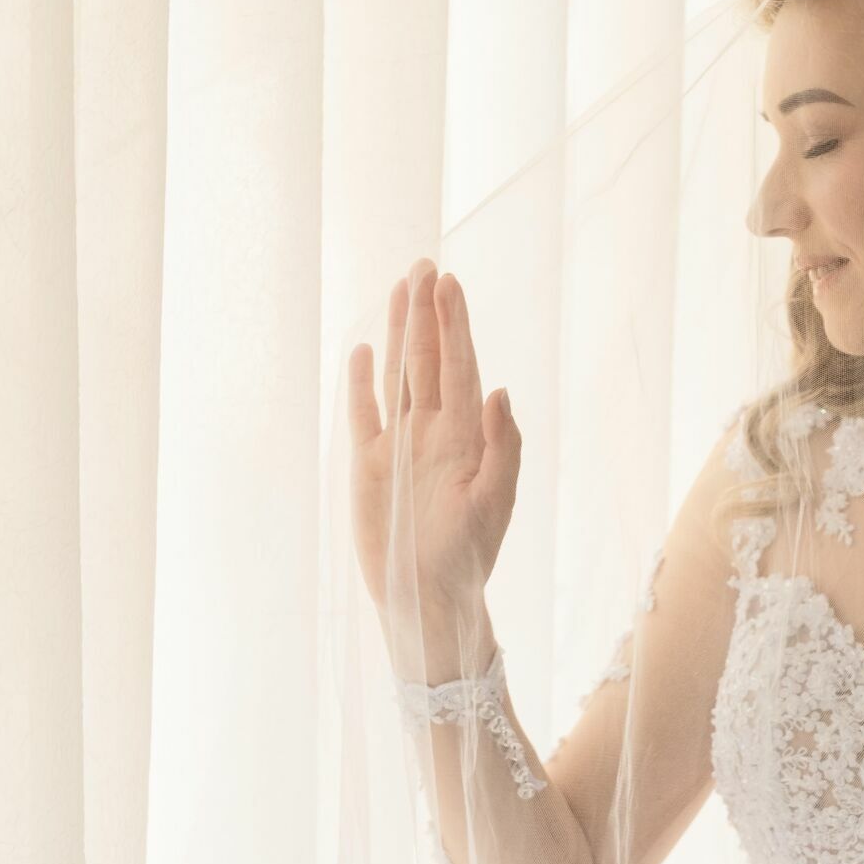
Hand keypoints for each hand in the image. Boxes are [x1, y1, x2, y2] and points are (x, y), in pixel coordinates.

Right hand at [347, 259, 521, 640]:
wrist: (428, 599)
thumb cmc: (468, 557)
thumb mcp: (495, 504)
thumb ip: (503, 448)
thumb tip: (500, 390)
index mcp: (465, 436)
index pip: (458, 366)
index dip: (454, 325)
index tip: (449, 283)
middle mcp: (432, 431)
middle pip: (426, 359)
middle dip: (426, 314)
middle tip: (425, 265)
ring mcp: (399, 445)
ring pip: (397, 376)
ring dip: (396, 334)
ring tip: (399, 289)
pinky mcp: (369, 465)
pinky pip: (363, 413)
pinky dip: (361, 383)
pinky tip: (360, 350)